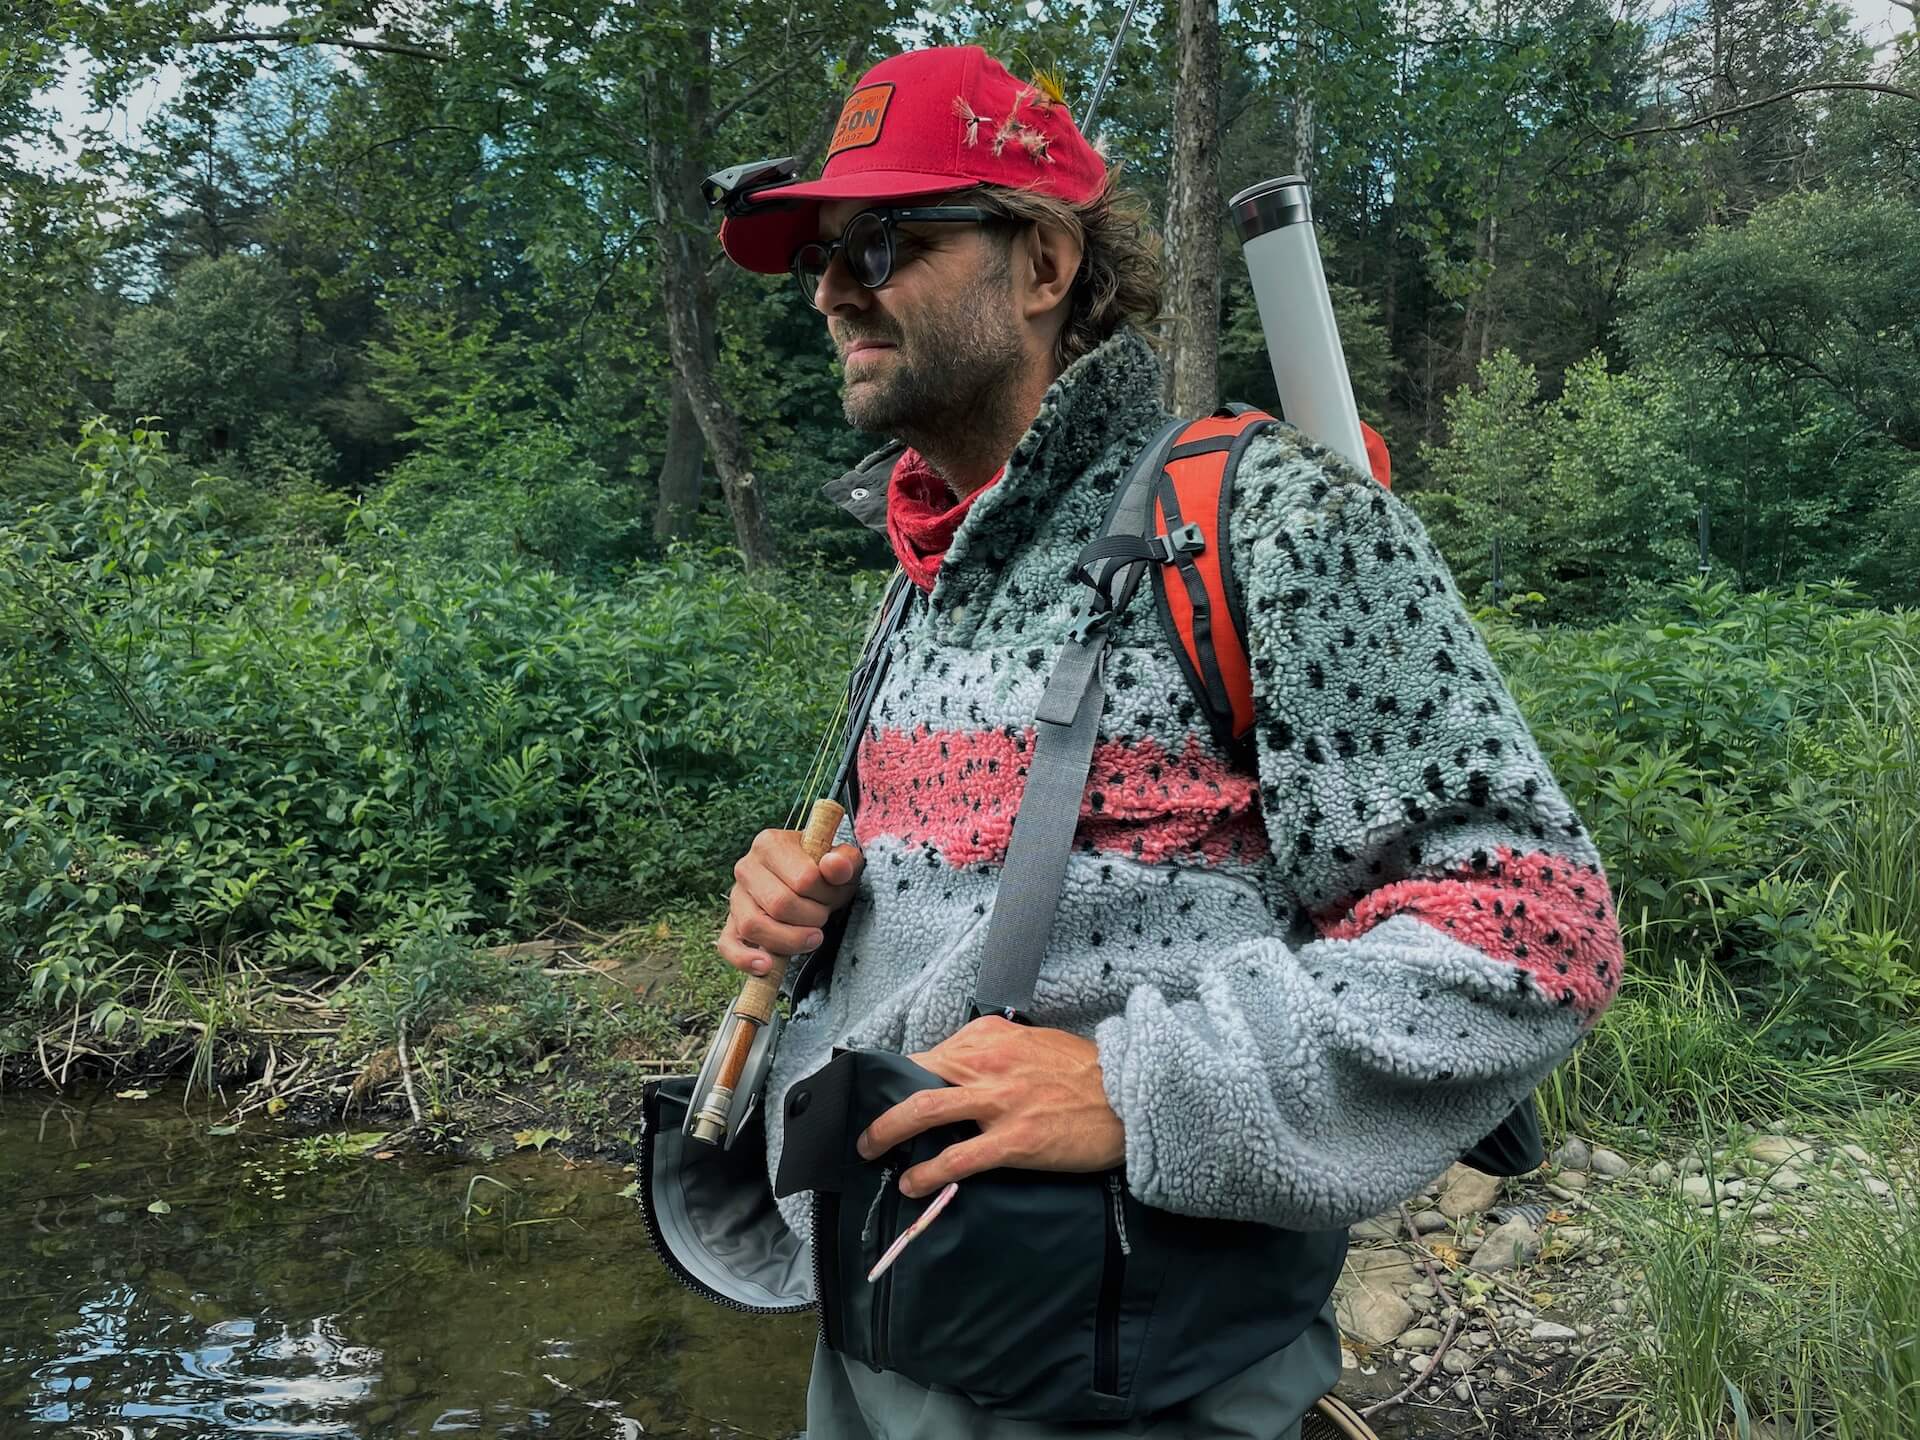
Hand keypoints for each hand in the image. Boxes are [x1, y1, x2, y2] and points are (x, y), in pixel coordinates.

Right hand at [716, 828, 863, 976]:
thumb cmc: (824, 872)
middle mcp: (746, 867)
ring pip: (754, 925)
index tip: (835, 894)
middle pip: (780, 904)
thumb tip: (834, 866)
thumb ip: (844, 861)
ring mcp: (736, 897)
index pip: (804, 879)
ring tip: (812, 937)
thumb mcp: (842, 861)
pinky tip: (766, 966)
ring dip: (790, 939)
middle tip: (824, 915)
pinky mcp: (731, 924)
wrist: (808, 883)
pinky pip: (728, 945)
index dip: (827, 894)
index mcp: (770, 843)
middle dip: (813, 917)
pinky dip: (745, 959)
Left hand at [856, 1016, 1124, 1196]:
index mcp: (991, 1037)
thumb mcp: (1034, 1044)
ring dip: (888, 1132)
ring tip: (871, 1151)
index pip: (930, 1053)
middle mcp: (988, 1063)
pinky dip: (927, 1172)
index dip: (903, 1076)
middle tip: (866, 1131)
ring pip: (924, 1111)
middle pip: (916, 1077)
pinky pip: (958, 1158)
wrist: (1130, 1097)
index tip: (888, 1094)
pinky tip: (912, 1183)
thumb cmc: (1085, 1073)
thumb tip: (958, 1070)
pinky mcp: (1015, 1140)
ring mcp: (999, 1102)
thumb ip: (994, 1053)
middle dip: (882, 1104)